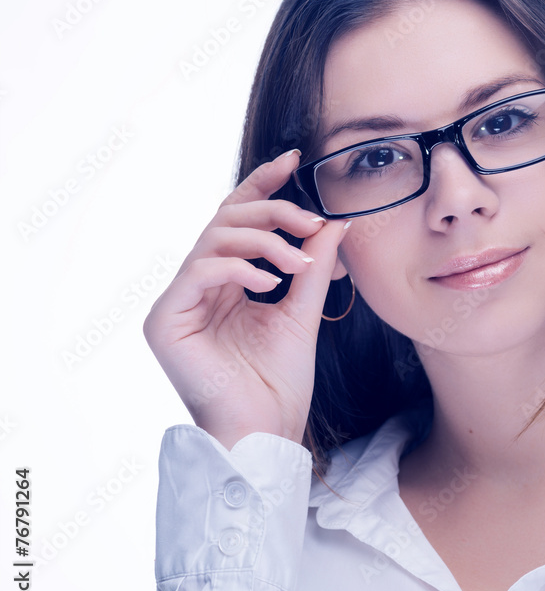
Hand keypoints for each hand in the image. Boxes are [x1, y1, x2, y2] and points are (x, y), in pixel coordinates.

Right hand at [143, 149, 350, 449]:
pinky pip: (199, 270)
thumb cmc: (280, 382)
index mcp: (227, 282)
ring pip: (214, 238)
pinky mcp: (164, 321)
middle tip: (310, 219)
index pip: (240, 219)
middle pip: (226, 219)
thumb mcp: (303, 311)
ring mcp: (178, 302)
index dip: (263, 185)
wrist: (267, 431)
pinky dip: (239, 268)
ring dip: (264, 240)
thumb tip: (333, 220)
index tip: (294, 160)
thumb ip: (314, 266)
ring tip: (300, 260)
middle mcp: (198, 286)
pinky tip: (272, 280)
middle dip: (271, 209)